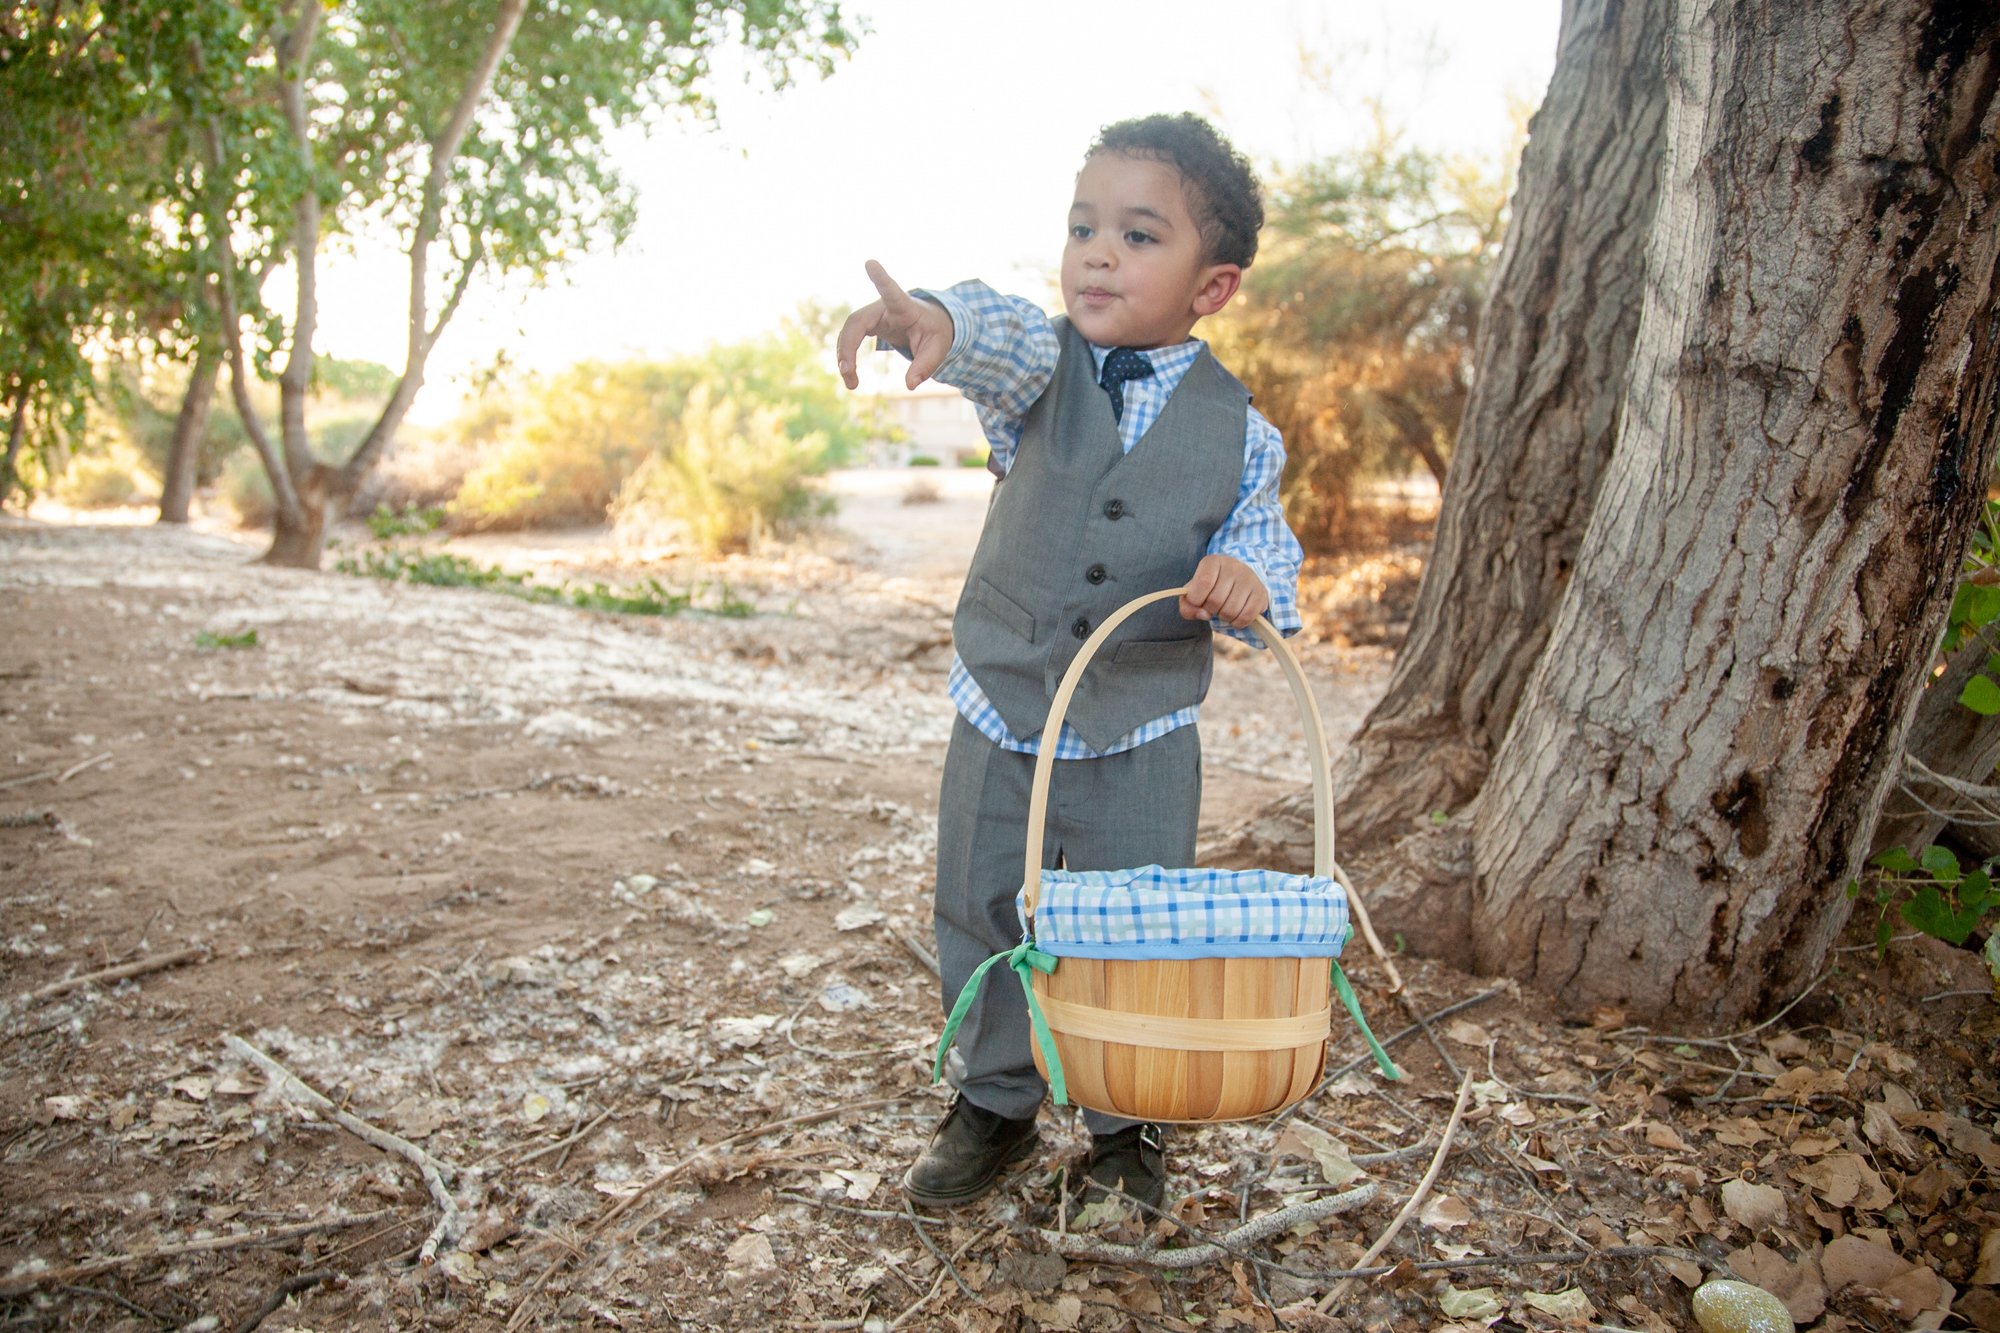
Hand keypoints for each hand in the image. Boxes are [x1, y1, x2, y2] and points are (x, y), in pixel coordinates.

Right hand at [835, 260, 955, 389]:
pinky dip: (847, 357)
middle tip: (847, 372)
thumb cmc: (934, 331)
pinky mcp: (868, 324)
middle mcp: (883, 307)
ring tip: (852, 384)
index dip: (881, 278)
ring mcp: (873, 315)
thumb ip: (925, 366)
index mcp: (904, 306)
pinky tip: (850, 376)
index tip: (870, 262)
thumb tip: (910, 385)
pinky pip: (849, 338)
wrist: (930, 324)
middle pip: (856, 321)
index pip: (892, 291)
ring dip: (844, 356)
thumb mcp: (938, 349)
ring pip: (848, 331)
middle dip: (847, 347)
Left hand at [1179, 554, 1268, 628]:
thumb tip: (1203, 615)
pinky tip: (1235, 615)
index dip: (1196, 599)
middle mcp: (1233, 566)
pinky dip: (1237, 622)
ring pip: (1230, 611)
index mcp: (1213, 561)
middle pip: (1216, 600)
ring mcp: (1249, 579)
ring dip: (1223, 617)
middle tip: (1213, 606)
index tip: (1197, 601)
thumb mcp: (1194, 592)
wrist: (1237, 581)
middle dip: (1210, 610)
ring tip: (1224, 609)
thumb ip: (1188, 605)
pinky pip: (1246, 617)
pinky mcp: (1261, 593)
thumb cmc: (1211, 588)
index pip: (1203, 583)